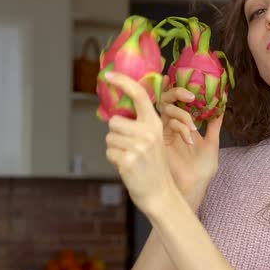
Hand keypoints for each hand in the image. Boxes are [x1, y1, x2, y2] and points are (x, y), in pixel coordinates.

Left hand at [104, 72, 176, 215]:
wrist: (160, 193)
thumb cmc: (153, 166)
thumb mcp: (153, 140)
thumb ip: (140, 126)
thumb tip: (116, 115)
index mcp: (155, 124)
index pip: (139, 95)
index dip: (123, 82)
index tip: (108, 75)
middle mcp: (148, 132)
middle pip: (115, 121)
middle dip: (117, 134)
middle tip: (131, 148)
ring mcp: (138, 147)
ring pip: (109, 138)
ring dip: (115, 149)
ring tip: (131, 159)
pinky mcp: (128, 160)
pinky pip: (109, 153)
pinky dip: (114, 161)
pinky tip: (128, 168)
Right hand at [159, 76, 222, 209]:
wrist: (194, 186)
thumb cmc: (201, 168)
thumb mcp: (212, 142)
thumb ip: (214, 124)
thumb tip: (222, 105)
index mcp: (182, 124)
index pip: (177, 100)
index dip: (181, 89)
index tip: (193, 87)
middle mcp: (171, 125)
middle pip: (166, 98)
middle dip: (177, 92)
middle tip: (191, 97)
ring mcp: (163, 131)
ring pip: (165, 108)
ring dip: (182, 114)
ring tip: (194, 128)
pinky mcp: (159, 140)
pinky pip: (166, 124)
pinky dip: (180, 127)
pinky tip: (189, 139)